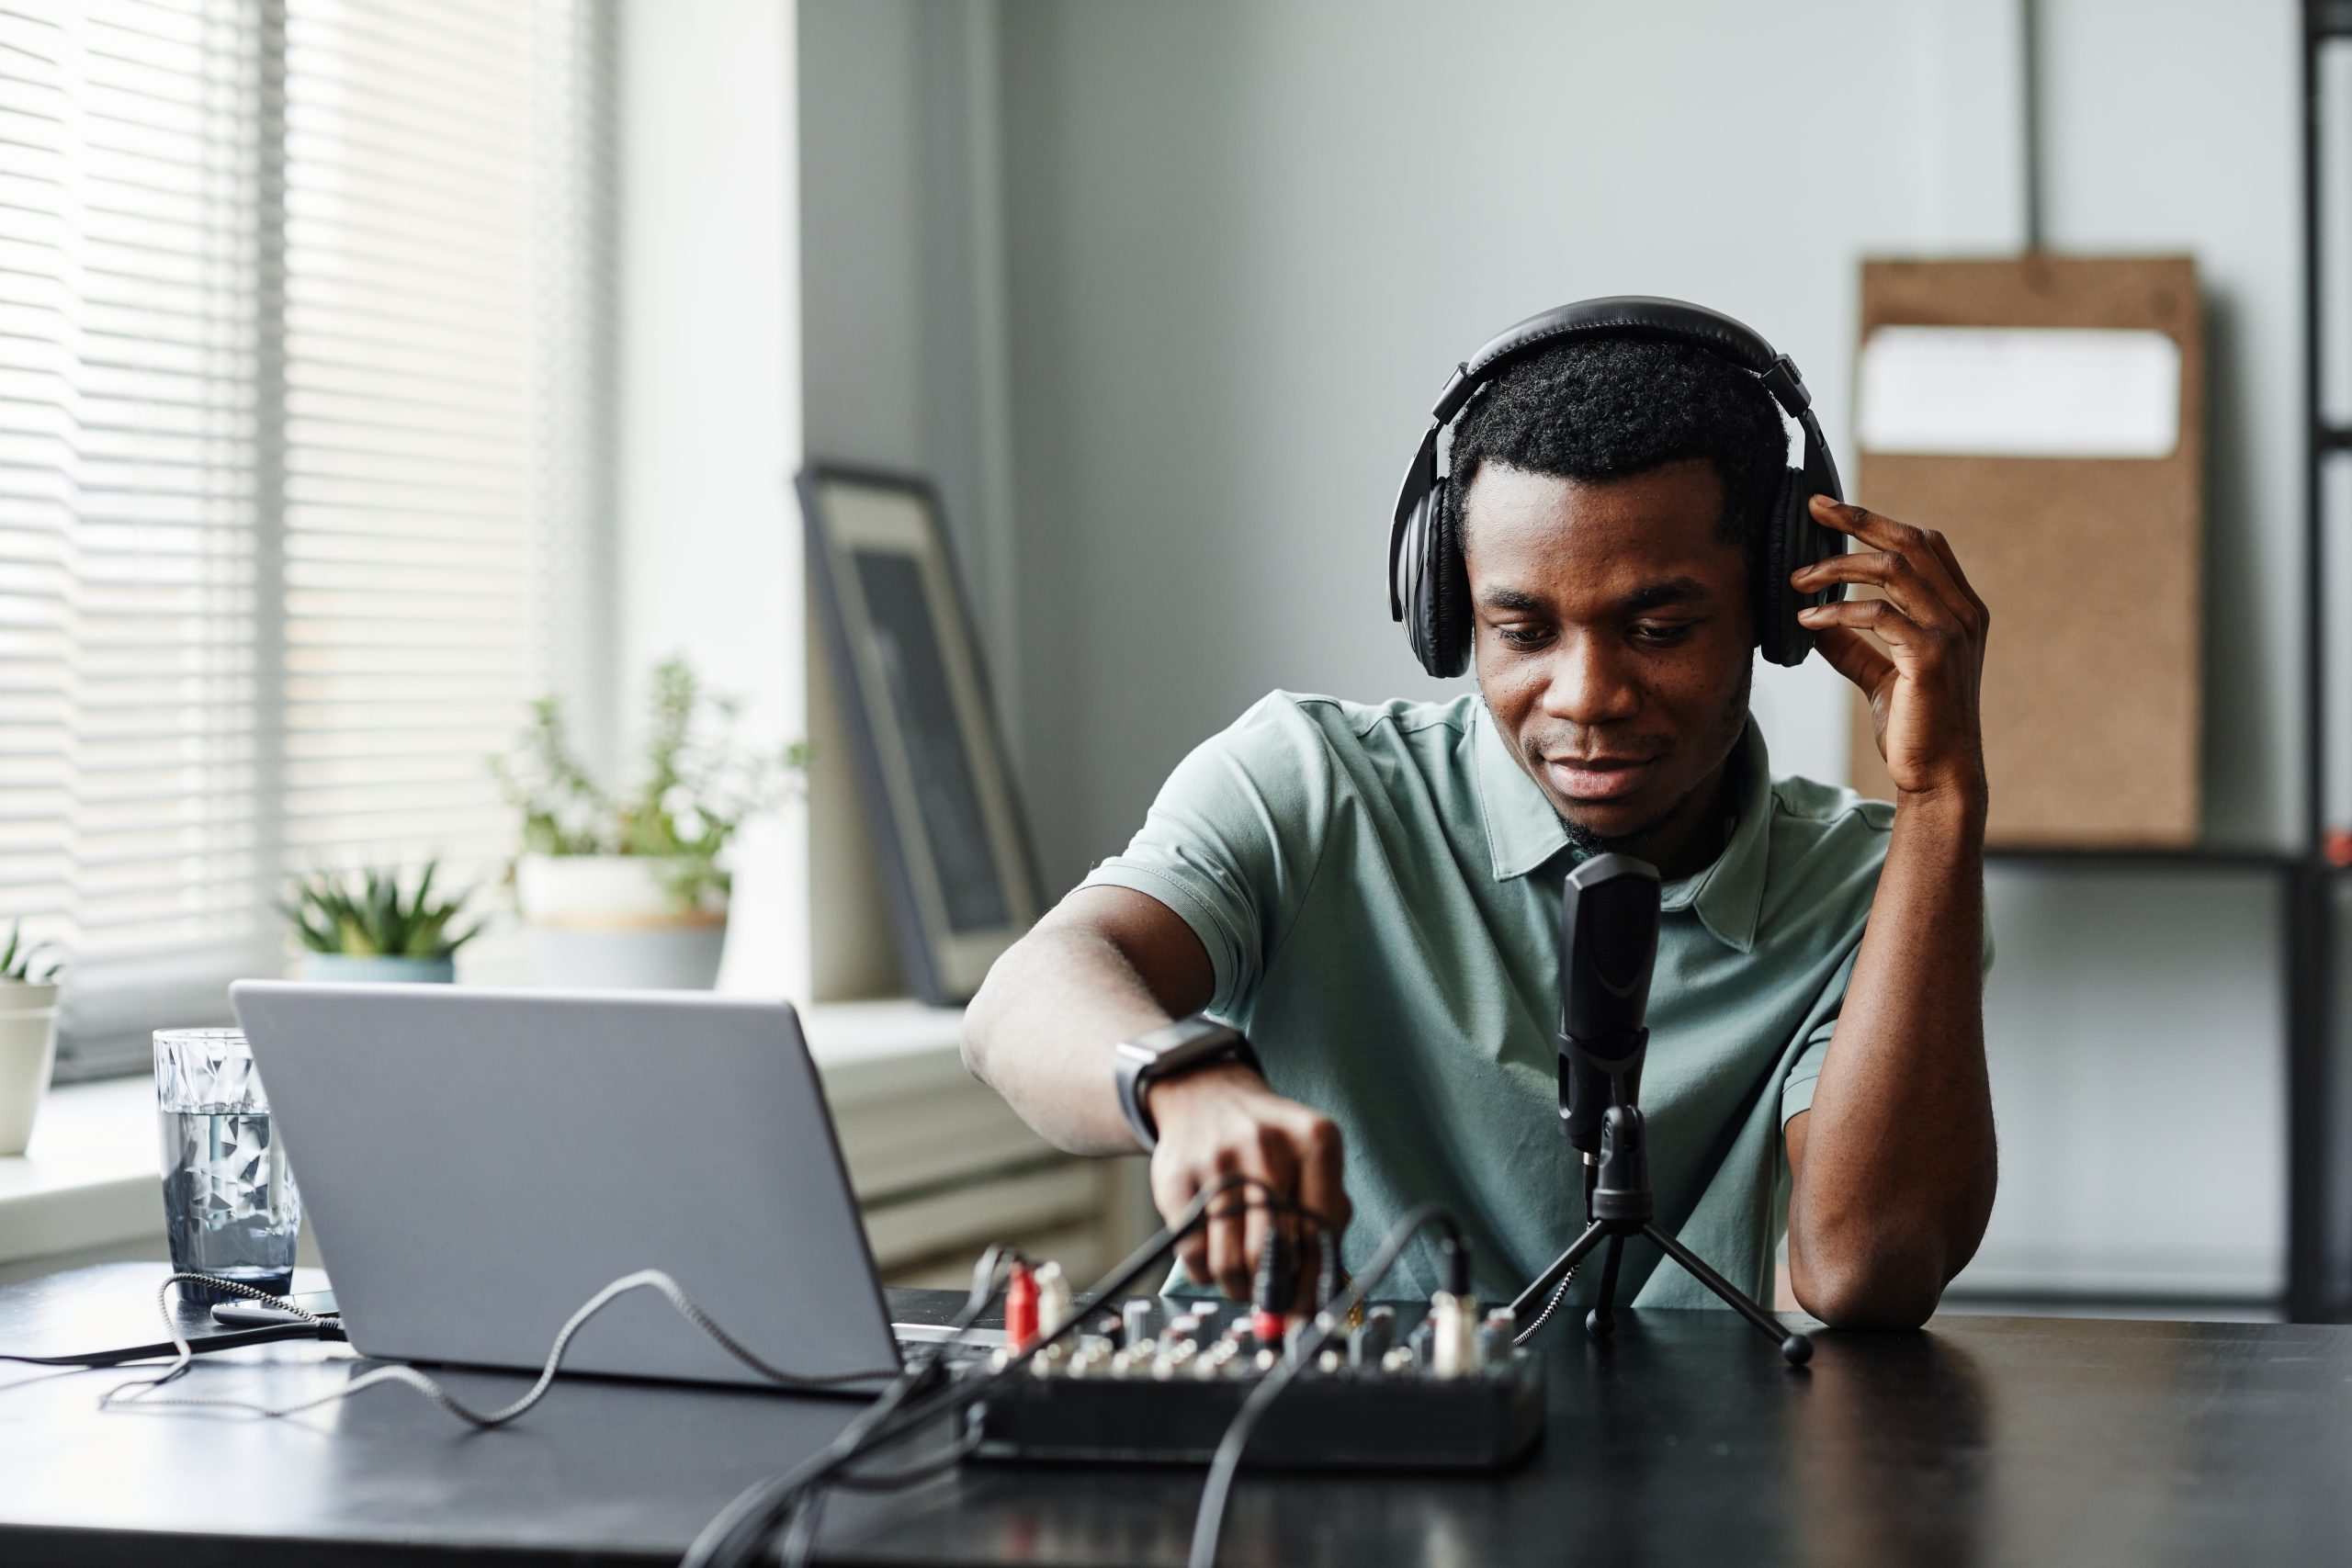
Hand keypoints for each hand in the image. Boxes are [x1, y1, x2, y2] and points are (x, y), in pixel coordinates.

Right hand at [1147, 1062, 1350, 1301]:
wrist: (1206, 1095)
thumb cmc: (1270, 1145)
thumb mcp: (1312, 1162)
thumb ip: (1328, 1219)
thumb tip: (1325, 1294)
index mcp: (1314, 1141)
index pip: (1319, 1234)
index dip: (1311, 1284)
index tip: (1305, 1312)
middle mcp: (1266, 1145)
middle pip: (1271, 1253)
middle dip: (1272, 1293)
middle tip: (1271, 1302)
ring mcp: (1216, 1160)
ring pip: (1228, 1261)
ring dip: (1238, 1288)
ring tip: (1243, 1283)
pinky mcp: (1175, 1178)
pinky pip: (1192, 1253)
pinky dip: (1204, 1272)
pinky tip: (1214, 1256)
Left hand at [1793, 497, 1990, 810]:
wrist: (1938, 775)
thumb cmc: (1914, 726)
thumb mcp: (1880, 676)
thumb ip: (1853, 644)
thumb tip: (1814, 620)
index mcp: (1959, 608)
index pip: (1923, 544)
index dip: (1878, 520)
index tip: (1830, 512)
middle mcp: (1963, 612)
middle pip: (1910, 541)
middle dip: (1858, 519)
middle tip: (1812, 510)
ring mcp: (1952, 631)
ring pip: (1894, 569)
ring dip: (1837, 567)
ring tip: (1796, 578)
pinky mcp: (1932, 655)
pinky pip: (1879, 614)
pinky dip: (1838, 611)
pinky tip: (1807, 620)